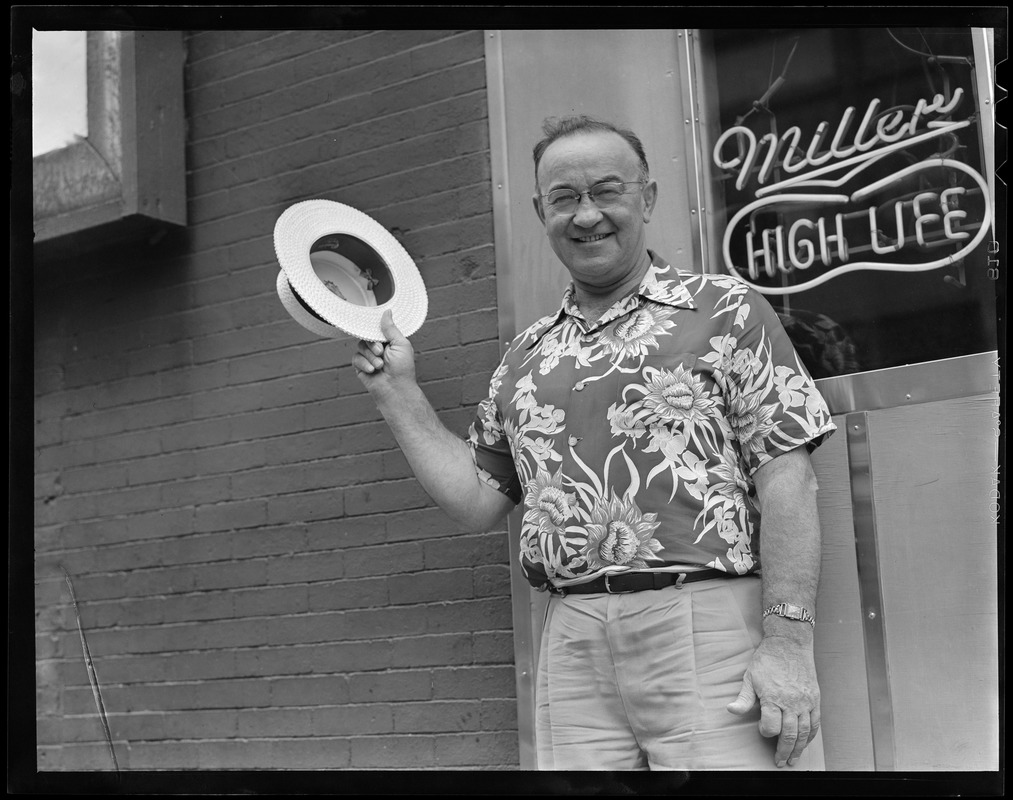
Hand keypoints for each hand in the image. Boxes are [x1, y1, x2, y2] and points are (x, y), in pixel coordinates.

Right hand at [353, 310, 416, 393]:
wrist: (395, 389)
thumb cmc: (403, 368)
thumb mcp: (400, 344)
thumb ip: (391, 328)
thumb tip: (387, 312)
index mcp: (389, 341)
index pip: (377, 329)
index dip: (376, 330)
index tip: (377, 334)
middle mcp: (378, 348)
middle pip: (366, 336)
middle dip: (373, 345)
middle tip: (381, 352)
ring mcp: (369, 357)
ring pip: (360, 346)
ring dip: (370, 356)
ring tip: (380, 365)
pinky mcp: (361, 367)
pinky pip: (356, 358)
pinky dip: (364, 364)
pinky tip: (372, 370)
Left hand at [727, 635, 820, 767]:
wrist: (789, 643)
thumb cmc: (767, 659)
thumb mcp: (750, 677)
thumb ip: (744, 698)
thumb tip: (730, 710)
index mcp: (773, 697)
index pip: (771, 726)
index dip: (765, 732)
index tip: (762, 730)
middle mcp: (791, 702)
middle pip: (790, 734)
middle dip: (784, 751)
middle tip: (780, 762)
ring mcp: (805, 701)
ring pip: (804, 732)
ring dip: (799, 749)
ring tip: (793, 759)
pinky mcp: (815, 698)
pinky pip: (815, 723)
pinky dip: (811, 736)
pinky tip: (806, 743)